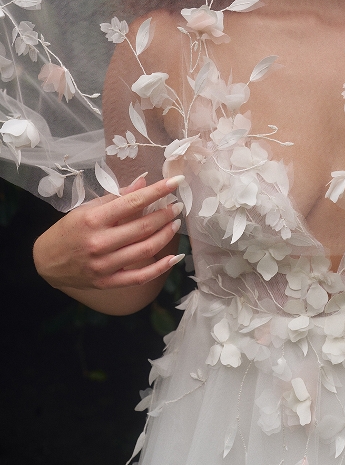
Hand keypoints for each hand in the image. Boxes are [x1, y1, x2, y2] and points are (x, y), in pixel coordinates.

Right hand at [33, 175, 185, 290]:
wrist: (46, 262)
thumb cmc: (68, 230)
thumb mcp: (87, 208)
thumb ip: (116, 197)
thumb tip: (143, 182)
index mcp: (94, 219)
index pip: (133, 202)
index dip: (158, 191)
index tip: (176, 181)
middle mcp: (100, 243)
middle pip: (143, 226)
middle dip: (166, 213)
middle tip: (178, 205)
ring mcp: (104, 265)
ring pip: (145, 249)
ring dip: (166, 235)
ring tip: (175, 223)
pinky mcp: (108, 282)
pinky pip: (140, 277)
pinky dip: (160, 267)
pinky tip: (174, 258)